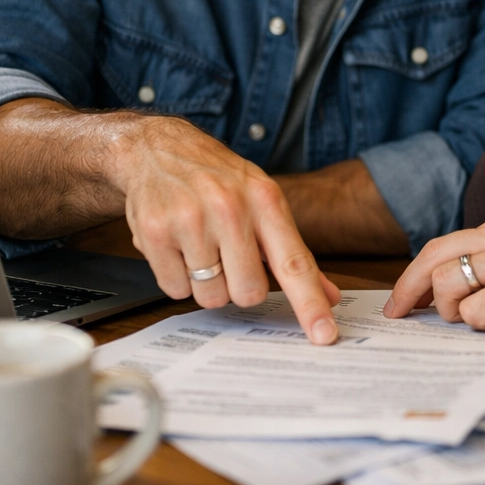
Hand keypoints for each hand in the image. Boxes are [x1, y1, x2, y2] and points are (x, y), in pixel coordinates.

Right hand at [108, 115, 340, 342]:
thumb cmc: (220, 180)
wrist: (161, 149)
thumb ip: (294, 253)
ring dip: (207, 283)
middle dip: (240, 285)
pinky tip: (178, 246)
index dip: (310, 303)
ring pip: (210, 296)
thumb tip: (330, 296)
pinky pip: (175, 289)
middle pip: (249, 293)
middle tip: (230, 256)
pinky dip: (177, 277)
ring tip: (200, 246)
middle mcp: (230, 208)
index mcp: (266, 201)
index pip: (295, 263)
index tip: (325, 335)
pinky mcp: (154, 233)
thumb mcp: (265, 201)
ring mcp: (190, 220)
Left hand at [383, 207, 484, 330]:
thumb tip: (459, 286)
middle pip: (435, 258)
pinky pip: (477, 312)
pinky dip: (480, 324)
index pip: (445, 244)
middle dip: (409, 289)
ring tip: (472, 319)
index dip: (416, 271)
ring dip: (451, 311)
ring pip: (449, 285)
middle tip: (399, 314)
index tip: (402, 296)